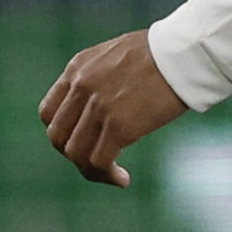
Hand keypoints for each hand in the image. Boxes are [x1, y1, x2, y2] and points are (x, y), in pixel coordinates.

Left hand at [39, 30, 187, 187]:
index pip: (48, 113)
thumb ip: (98, 77)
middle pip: (57, 137)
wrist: (184, 52)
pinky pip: (99, 162)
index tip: (83, 141)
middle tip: (98, 160)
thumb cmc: (160, 53)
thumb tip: (98, 103)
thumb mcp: (114, 55)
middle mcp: (81, 87)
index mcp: (77, 68)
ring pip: (75, 154)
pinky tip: (124, 178)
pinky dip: (108, 175)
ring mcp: (98, 107)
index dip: (62, 133)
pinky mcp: (119, 126)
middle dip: (74, 155)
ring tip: (112, 174)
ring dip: (91, 171)